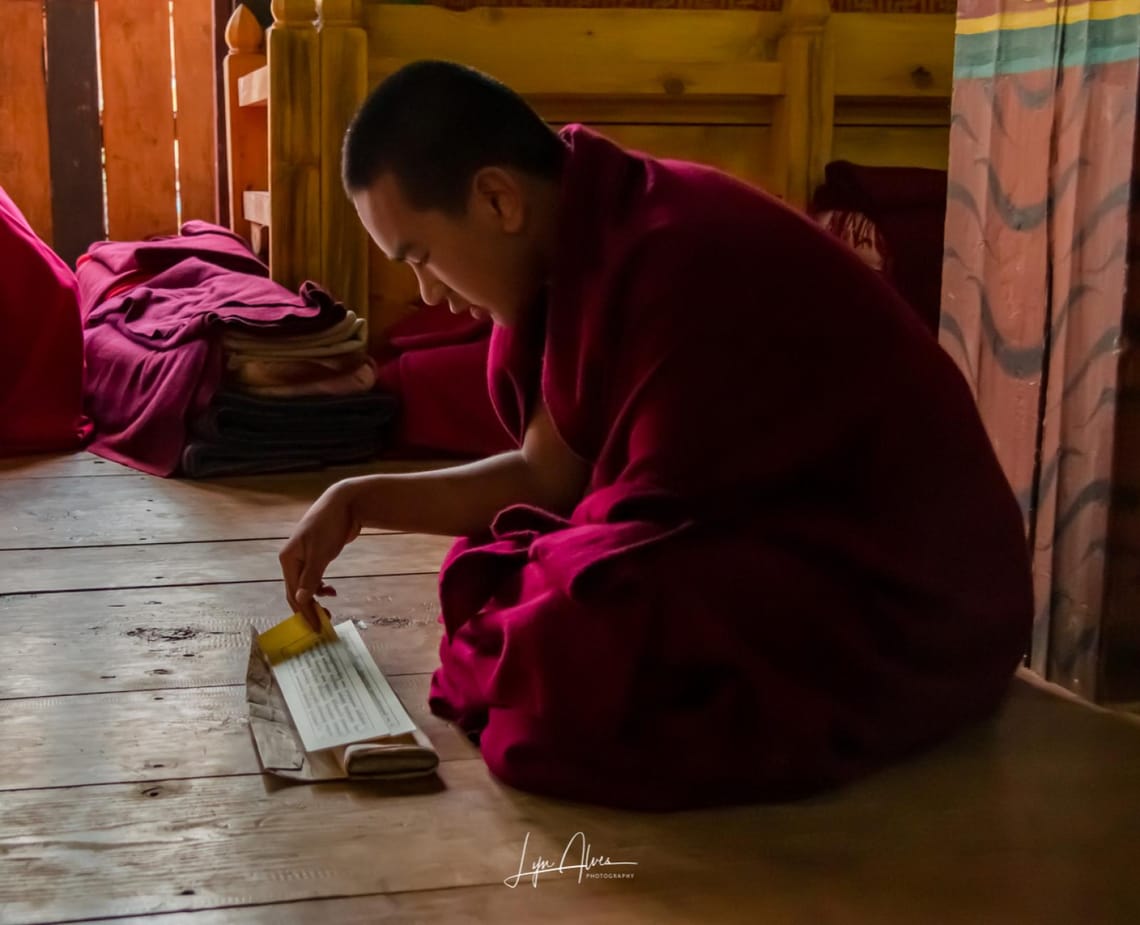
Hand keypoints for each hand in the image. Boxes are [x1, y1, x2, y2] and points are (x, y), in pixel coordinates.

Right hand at [279, 481, 362, 629]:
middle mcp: (292, 559)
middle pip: (296, 590)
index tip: (316, 627)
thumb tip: (300, 600)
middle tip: (324, 623)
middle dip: (308, 607)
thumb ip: (311, 578)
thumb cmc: (330, 525)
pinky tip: (331, 591)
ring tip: (329, 609)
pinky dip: (321, 586)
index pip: (293, 592)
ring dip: (315, 598)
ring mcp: (303, 557)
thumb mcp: (321, 553)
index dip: (304, 611)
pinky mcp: (315, 555)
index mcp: (288, 559)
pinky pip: (313, 577)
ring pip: (305, 585)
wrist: (345, 503)